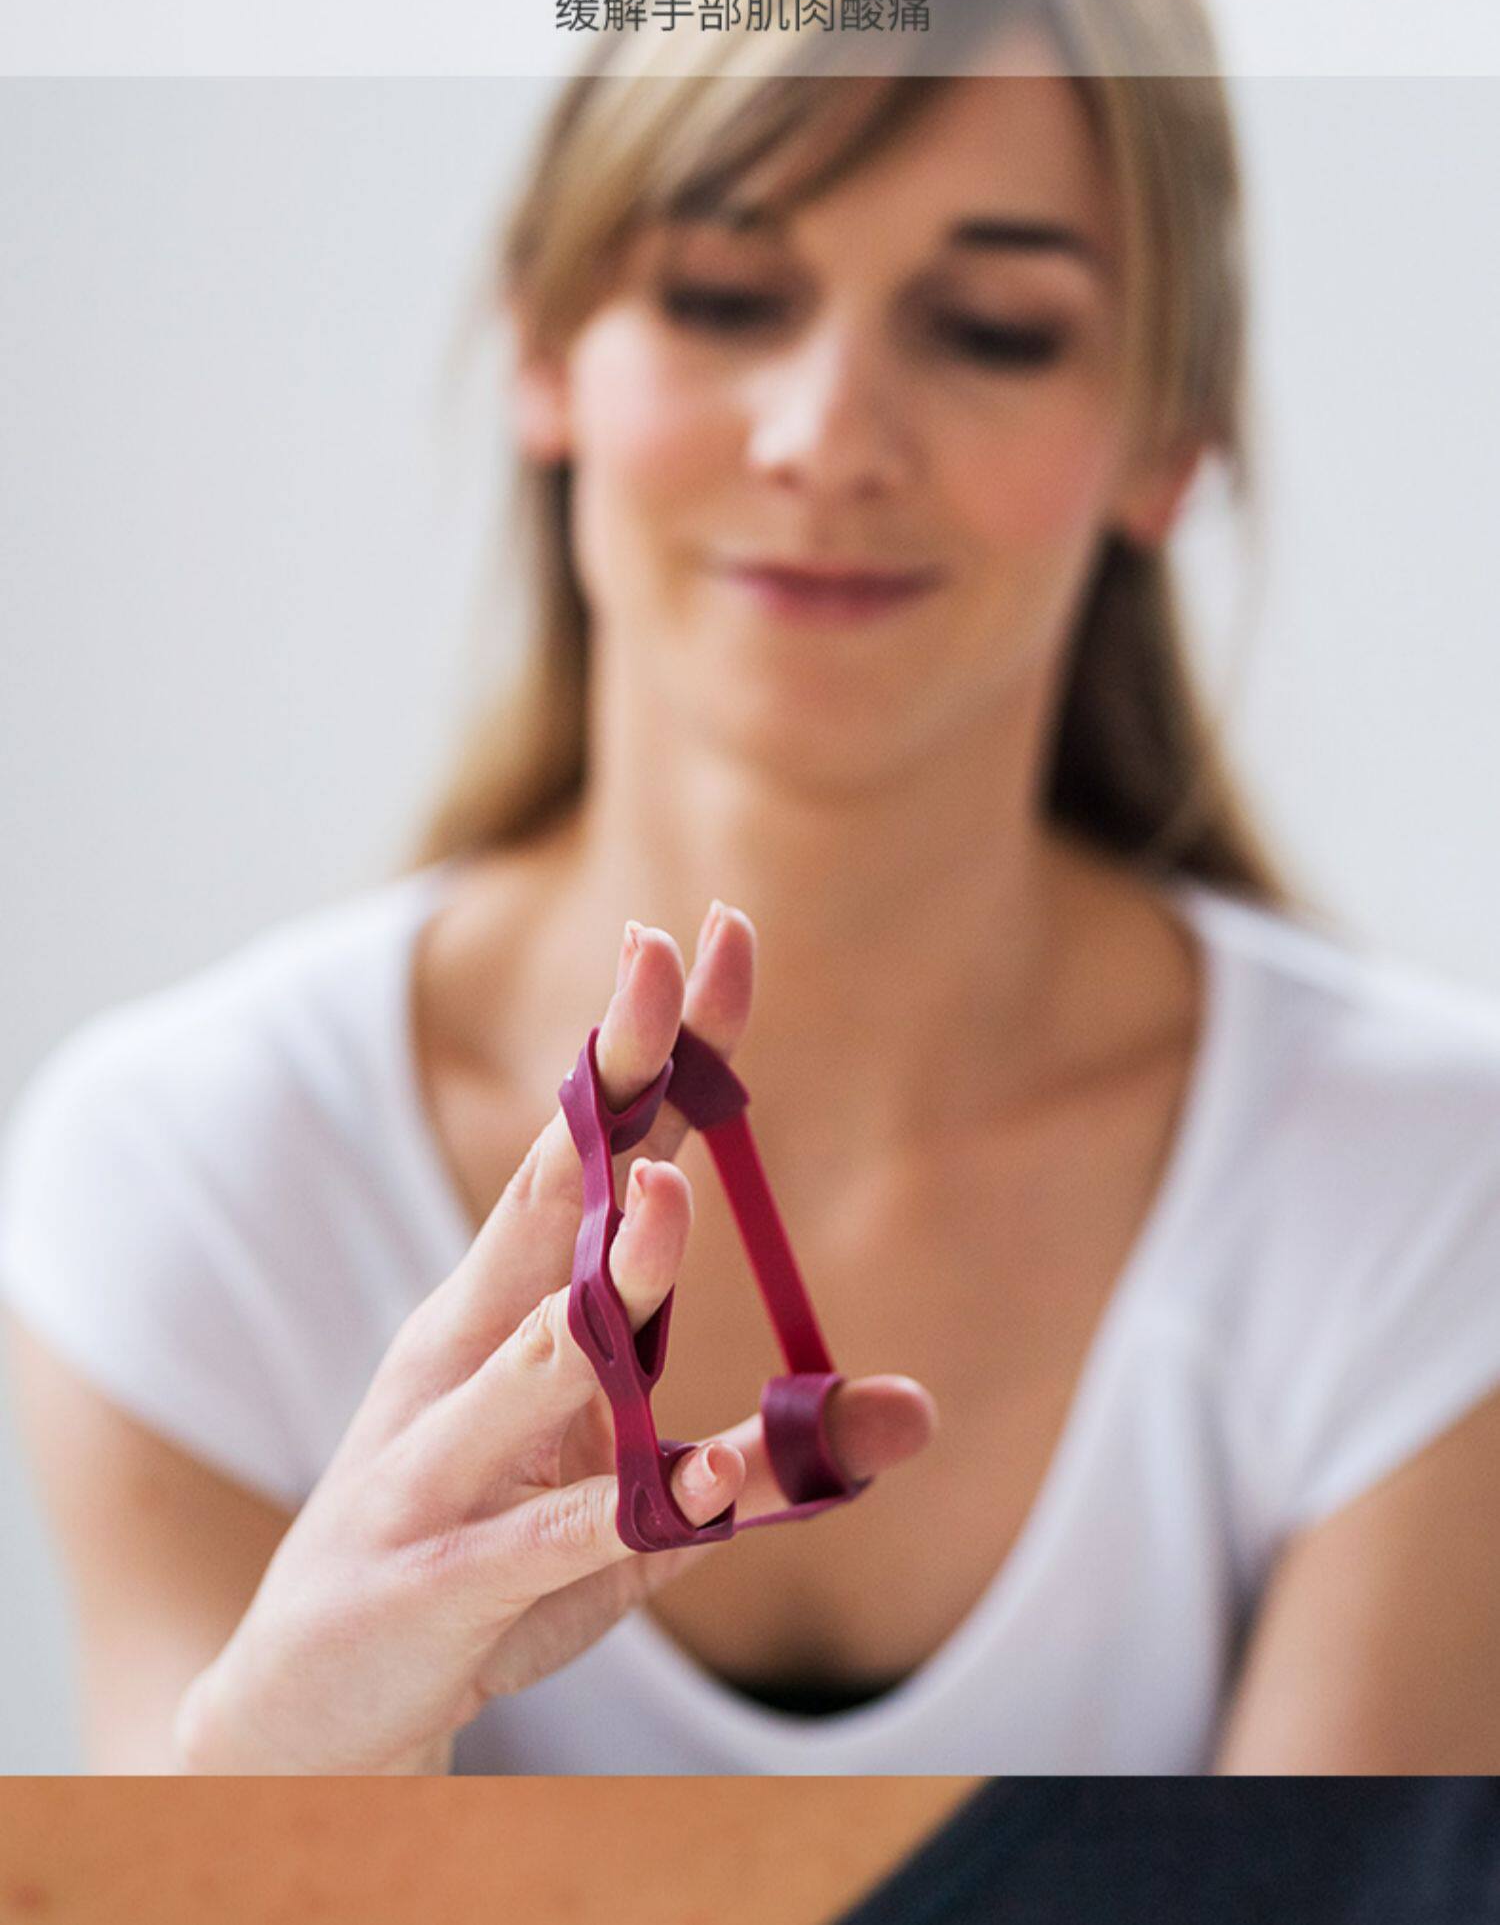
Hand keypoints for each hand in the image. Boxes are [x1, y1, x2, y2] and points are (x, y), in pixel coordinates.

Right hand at [174, 904, 935, 1773]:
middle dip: (611, 1079)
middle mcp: (467, 1352)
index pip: (585, 1146)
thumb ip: (757, 1454)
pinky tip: (694, 1490)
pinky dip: (625, 1511)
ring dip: (607, 1279)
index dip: (648, 1043)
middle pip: (546, 1196)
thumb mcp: (631, 1508)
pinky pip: (554, 1534)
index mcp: (511, 1308)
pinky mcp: (436, 1577)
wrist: (303, 1718)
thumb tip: (914, 1415)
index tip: (706, 929)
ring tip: (668, 1200)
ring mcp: (439, 1459)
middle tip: (658, 962)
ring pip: (536, 1352)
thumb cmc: (479, 1567)